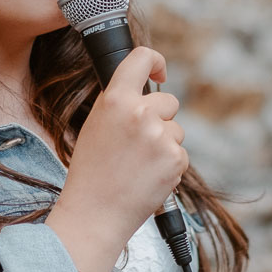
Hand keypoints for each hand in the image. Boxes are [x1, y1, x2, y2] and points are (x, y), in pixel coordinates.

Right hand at [47, 48, 187, 271]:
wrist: (95, 213)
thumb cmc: (91, 172)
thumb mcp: (96, 126)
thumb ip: (119, 104)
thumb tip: (143, 92)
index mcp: (115, 100)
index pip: (141, 58)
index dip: (155, 61)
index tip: (159, 71)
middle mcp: (140, 113)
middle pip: (168, 101)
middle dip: (160, 118)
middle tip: (136, 144)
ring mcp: (161, 136)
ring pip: (176, 130)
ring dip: (164, 144)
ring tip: (138, 165)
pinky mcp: (176, 158)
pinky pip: (180, 153)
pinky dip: (169, 165)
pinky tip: (147, 177)